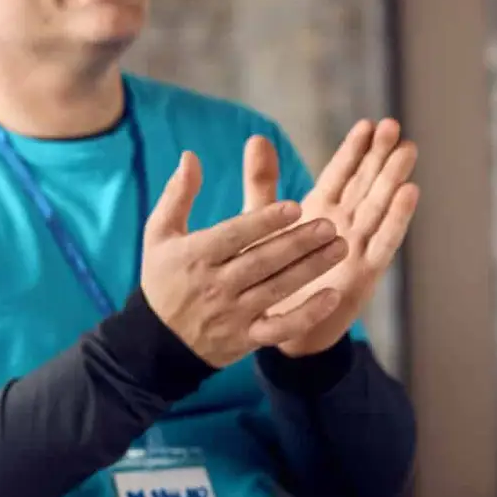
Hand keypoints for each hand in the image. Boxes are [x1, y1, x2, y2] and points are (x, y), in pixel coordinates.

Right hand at [140, 151, 347, 367]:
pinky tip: (331, 297)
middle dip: (298, 243)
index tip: (294, 206)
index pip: (234, 236)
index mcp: (195, 256)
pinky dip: (306, 316)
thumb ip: (178, 194)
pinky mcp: (245, 338)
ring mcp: (231, 314)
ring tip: (340, 248)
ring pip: (277, 289)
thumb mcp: (159, 234)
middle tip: (330, 225)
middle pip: (262, 261)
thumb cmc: (162, 278)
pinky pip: (280, 329)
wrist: (156, 340)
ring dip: (311, 269)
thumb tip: (191, 156)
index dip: (264, 221)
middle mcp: (214, 285)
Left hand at [244, 121, 418, 357]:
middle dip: (379, 156)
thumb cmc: (270, 272)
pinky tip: (410, 192)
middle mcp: (344, 225)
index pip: (341, 174)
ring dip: (393, 179)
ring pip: (379, 206)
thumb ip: (262, 182)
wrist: (274, 325)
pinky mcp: (364, 271)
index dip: (354, 150)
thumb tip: (256, 137)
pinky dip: (396, 217)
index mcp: (320, 211)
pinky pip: (383, 241)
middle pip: (366, 184)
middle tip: (393, 126)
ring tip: (406, 150)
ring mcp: (357, 247)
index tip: (368, 123)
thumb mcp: (262, 221)